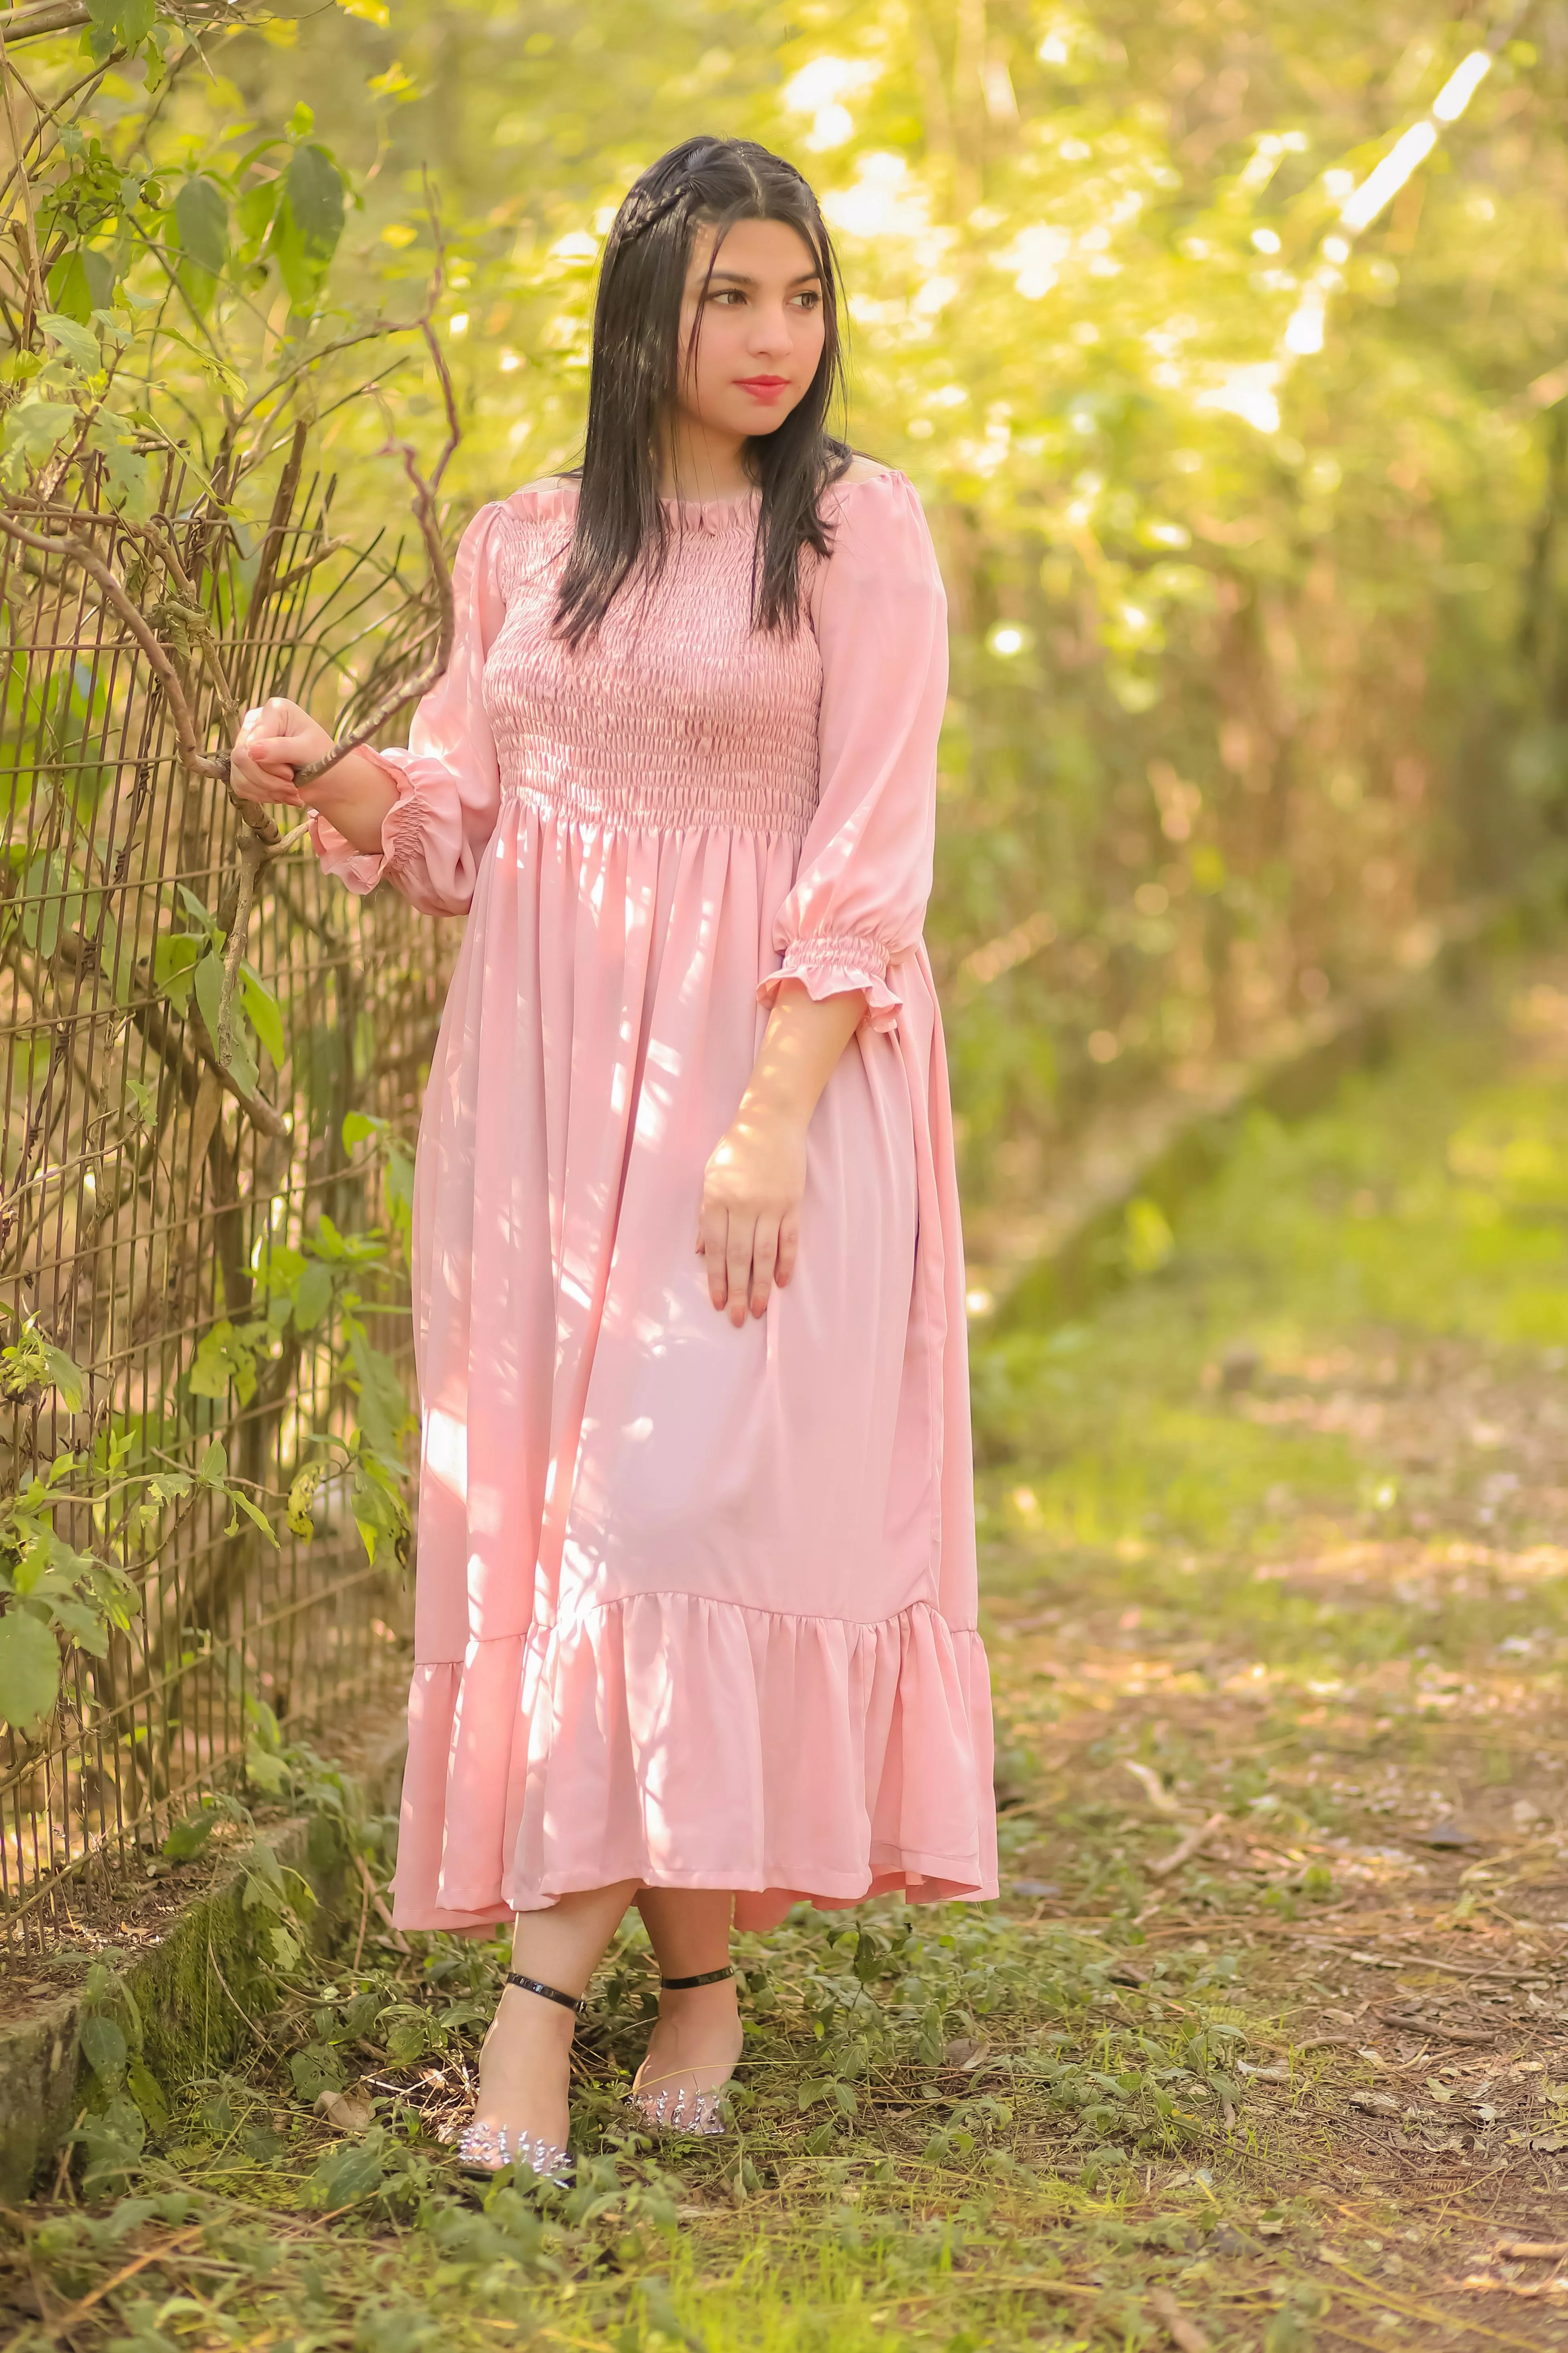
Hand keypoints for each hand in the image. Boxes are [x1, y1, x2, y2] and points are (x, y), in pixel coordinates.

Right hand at [229, 696, 335, 807]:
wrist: (328, 779)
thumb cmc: (322, 759)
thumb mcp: (307, 751)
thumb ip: (281, 749)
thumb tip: (251, 751)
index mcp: (274, 711)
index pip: (252, 742)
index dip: (268, 765)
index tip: (291, 774)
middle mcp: (256, 723)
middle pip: (241, 758)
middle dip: (267, 780)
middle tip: (291, 787)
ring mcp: (247, 743)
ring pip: (238, 775)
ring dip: (266, 790)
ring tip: (289, 792)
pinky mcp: (244, 765)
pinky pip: (240, 785)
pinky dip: (261, 795)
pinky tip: (279, 794)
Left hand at [697, 1105, 806, 1325]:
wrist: (771, 1121)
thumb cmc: (736, 1150)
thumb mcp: (710, 1177)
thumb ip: (706, 1216)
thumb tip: (701, 1252)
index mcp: (717, 1199)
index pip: (715, 1248)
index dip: (715, 1278)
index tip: (716, 1303)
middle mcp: (743, 1204)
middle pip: (739, 1256)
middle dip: (736, 1291)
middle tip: (736, 1319)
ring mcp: (770, 1204)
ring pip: (764, 1253)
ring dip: (760, 1285)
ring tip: (757, 1309)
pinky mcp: (792, 1201)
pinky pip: (790, 1238)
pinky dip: (786, 1262)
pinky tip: (781, 1283)